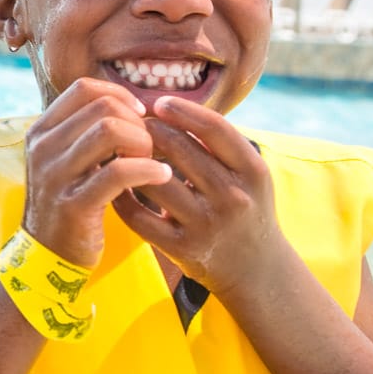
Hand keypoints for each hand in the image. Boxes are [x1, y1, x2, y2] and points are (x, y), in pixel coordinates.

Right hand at [22, 78, 171, 266]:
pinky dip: (148, 169)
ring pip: (109, 131)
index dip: (119, 95)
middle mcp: (43, 148)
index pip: (84, 88)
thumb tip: (129, 103)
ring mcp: (55, 176)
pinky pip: (118, 172)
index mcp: (41, 132)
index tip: (138, 117)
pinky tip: (161, 175)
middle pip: (101, 106)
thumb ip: (87, 131)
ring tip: (152, 160)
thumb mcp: (67, 160)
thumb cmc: (70, 202)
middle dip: (135, 121)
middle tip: (148, 145)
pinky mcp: (74, 204)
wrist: (48, 255)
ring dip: (142, 142)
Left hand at [111, 95, 290, 294]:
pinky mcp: (182, 248)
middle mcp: (232, 197)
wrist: (256, 270)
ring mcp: (206, 225)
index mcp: (253, 172)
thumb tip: (171, 106)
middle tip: (131, 123)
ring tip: (119, 148)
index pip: (215, 129)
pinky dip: (123, 196)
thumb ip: (220, 145)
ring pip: (155, 180)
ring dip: (132, 160)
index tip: (159, 102)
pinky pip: (140, 215)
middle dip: (150, 130)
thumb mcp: (250, 175)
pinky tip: (116, 183)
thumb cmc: (246, 210)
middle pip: (180, 149)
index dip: (184, 111)